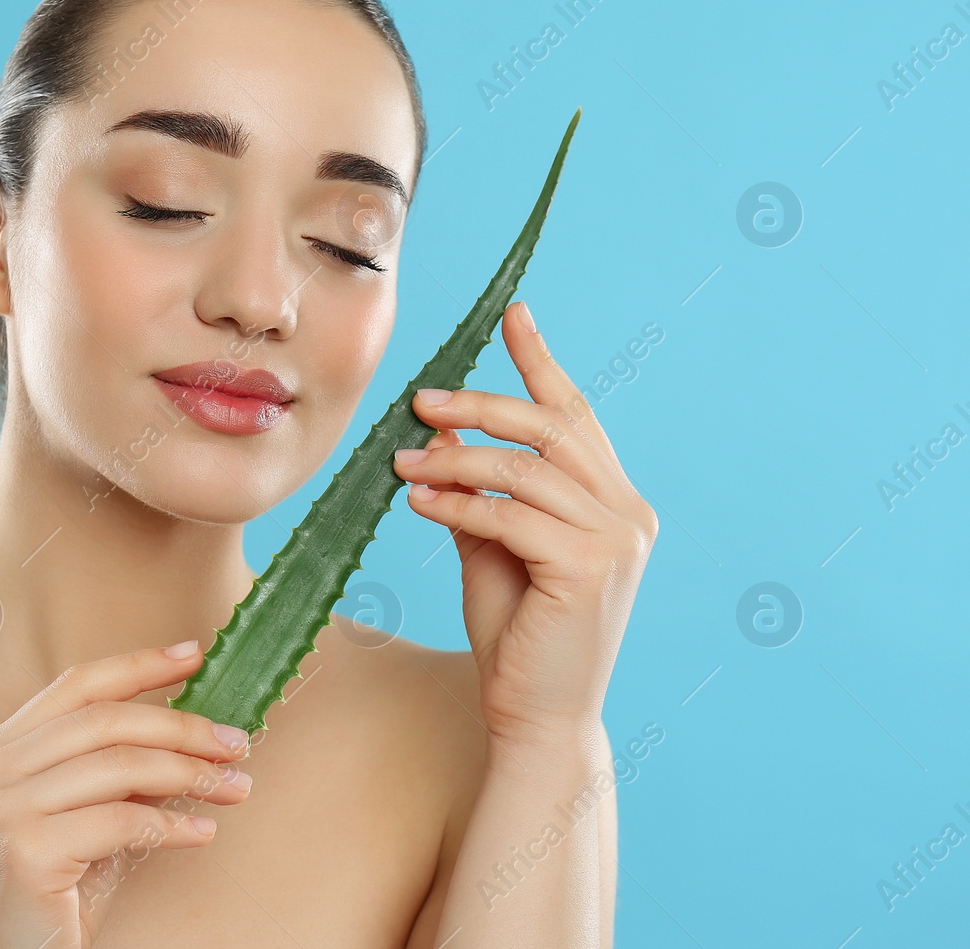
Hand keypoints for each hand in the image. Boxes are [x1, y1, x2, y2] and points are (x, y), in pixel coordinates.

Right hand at [0, 642, 253, 947]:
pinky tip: (202, 830)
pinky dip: (173, 823)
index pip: (76, 686)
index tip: (195, 655)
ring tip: (236, 787)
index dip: (139, 664)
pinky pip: (121, 820)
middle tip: (236, 743)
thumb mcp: (79, 820)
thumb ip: (113, 773)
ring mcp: (2, 810)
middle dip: (182, 725)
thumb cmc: (49, 900)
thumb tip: (189, 730)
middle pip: (105, 720)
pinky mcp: (25, 852)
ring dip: (190, 772)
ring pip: (119, 764)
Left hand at [392, 302, 658, 749]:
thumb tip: (439, 441)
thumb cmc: (517, 635)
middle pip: (552, 430)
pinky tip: (418, 498)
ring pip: (525, 470)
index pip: (574, 417)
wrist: (536, 717)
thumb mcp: (493, 550)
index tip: (513, 313)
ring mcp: (616, 541)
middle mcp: (628, 514)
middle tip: (422, 399)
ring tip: (402, 459)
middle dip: (482, 405)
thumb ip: (480, 496)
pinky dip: (459, 502)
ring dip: (456, 458)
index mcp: (614, 503)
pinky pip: (511, 516)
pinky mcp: (588, 570)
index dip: (542, 362)